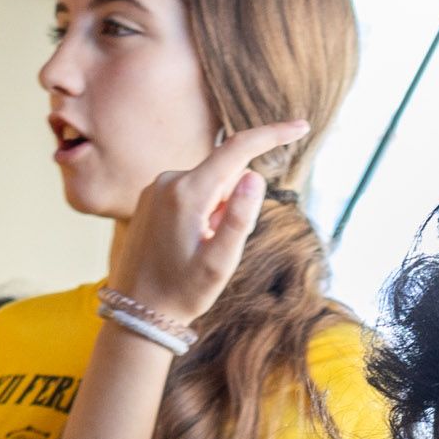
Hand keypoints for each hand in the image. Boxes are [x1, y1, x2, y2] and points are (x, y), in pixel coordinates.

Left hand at [101, 121, 304, 330]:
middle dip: (233, 203)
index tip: (301, 127)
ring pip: (209, 186)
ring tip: (199, 248)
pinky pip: (191, 193)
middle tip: (217, 245)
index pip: (237, 150)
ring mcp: (156, 188)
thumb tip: (254, 176)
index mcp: (188, 193)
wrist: (137, 311)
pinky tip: (186, 244)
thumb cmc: (182, 292)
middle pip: (225, 174)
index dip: (272, 135)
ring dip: (216, 211)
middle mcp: (168, 181)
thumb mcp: (219, 263)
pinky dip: (201, 212)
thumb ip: (240, 219)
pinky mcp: (150, 197)